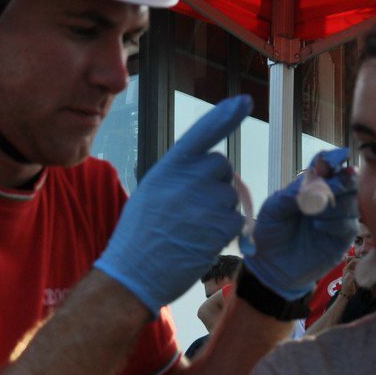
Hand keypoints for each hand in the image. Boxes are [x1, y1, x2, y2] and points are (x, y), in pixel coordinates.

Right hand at [95, 97, 250, 312]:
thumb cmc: (140, 236)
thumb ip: (179, 175)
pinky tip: (203, 243)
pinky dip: (226, 233)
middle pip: (223, 166)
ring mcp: (205, 201)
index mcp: (168, 167)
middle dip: (217, 184)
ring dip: (220, 212)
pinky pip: (237, 220)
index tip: (243, 101)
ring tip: (193, 231)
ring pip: (231, 196)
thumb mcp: (152, 191)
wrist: (132, 273)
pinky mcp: (220, 226)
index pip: (202, 132)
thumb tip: (211, 170)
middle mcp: (188, 178)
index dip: (225, 116)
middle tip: (194, 209)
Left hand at [244, 148, 359, 298]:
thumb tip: (315, 177)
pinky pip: (350, 225)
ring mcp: (337, 219)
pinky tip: (318, 227)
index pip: (329, 168)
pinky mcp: (341, 239)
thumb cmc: (270, 233)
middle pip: (348, 181)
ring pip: (352, 202)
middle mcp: (329, 200)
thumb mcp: (274, 208)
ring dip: (336, 204)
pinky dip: (336, 223)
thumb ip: (293, 191)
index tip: (325, 167)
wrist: (270, 266)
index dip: (331, 163)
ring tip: (314, 214)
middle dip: (340, 182)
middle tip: (324, 190)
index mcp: (312, 187)